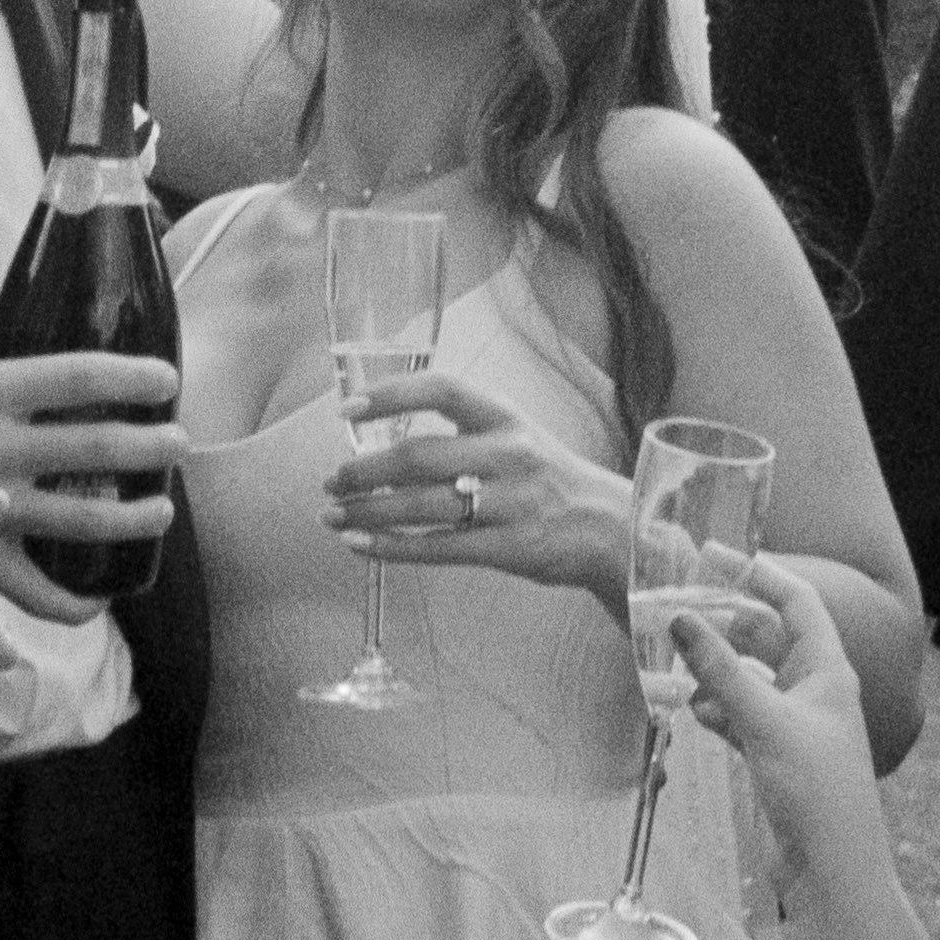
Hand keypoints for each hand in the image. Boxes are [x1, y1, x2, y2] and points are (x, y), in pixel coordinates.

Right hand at [0, 348, 185, 623]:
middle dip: (145, 446)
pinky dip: (62, 603)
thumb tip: (14, 342)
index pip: (72, 376)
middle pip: (90, 449)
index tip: (164, 380)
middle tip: (178, 444)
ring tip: (158, 514)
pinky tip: (93, 603)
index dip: (127, 377)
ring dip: (127, 520)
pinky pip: (24, 592)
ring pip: (75, 522)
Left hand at [325, 368, 634, 595]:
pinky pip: (437, 548)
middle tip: (332, 480)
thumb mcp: (515, 436)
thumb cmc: (547, 479)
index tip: (347, 409)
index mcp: (505, 417)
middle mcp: (508, 454)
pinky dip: (392, 549)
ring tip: (333, 516)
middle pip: (419, 457)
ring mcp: (509, 503)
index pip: (442, 391)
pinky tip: (360, 546)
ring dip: (367, 512)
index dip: (390, 395)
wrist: (607, 528)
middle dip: (365, 470)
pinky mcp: (508, 547)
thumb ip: (461, 433)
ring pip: (421, 506)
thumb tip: (383, 440)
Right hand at [669, 556, 891, 894]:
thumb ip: (720, 671)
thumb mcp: (765, 722)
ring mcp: (794, 724)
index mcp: (828, 670)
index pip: (795, 601)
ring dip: (714, 667)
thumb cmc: (818, 793)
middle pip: (766, 636)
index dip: (758, 573)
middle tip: (677, 605)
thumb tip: (681, 619)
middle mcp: (814, 690)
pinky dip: (716, 707)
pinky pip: (739, 715)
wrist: (833, 873)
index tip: (713, 554)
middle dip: (725, 621)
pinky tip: (690, 708)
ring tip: (671, 656)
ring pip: (748, 677)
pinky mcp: (775, 756)